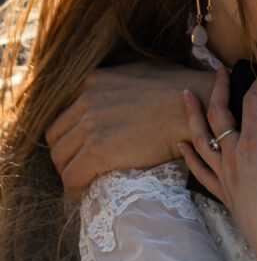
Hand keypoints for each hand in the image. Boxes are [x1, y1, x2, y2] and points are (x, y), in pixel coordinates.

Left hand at [45, 61, 214, 198]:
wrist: (196, 109)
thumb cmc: (179, 90)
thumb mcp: (141, 68)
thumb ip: (119, 71)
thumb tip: (116, 73)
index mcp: (92, 80)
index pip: (64, 114)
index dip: (70, 135)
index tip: (80, 148)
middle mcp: (85, 100)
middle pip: (56, 137)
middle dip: (66, 154)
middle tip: (81, 167)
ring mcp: (90, 125)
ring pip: (60, 159)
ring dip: (70, 172)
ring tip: (85, 182)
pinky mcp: (99, 150)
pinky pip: (72, 177)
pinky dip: (75, 188)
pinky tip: (86, 192)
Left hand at [179, 63, 256, 260]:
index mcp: (254, 144)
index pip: (254, 102)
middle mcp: (233, 156)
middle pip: (220, 115)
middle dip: (220, 90)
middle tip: (220, 70)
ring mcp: (225, 175)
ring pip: (202, 140)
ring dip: (193, 116)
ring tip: (186, 95)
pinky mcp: (223, 193)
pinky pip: (200, 171)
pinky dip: (190, 156)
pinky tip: (182, 145)